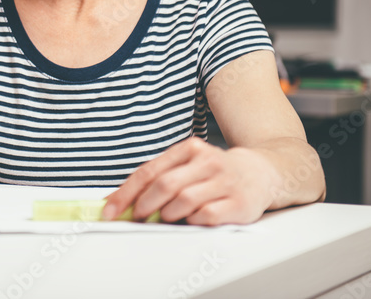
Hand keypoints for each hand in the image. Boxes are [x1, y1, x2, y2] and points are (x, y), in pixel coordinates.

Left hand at [101, 137, 280, 225]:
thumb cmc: (214, 172)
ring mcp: (224, 181)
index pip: (148, 171)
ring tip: (167, 218)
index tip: (109, 211)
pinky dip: (192, 221)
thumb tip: (121, 202)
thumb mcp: (187, 166)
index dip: (125, 193)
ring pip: (183, 201)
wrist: (261, 173)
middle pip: (164, 185)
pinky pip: (205, 216)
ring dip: (168, 214)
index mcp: (188, 149)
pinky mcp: (238, 203)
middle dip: (144, 205)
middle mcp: (207, 161)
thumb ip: (158, 179)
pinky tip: (192, 219)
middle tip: (137, 217)